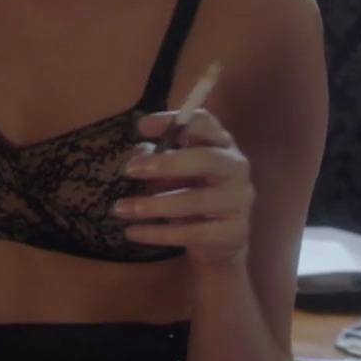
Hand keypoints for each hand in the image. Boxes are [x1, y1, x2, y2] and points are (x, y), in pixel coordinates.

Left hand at [115, 110, 253, 267]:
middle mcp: (236, 168)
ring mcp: (239, 201)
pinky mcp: (235, 232)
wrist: (219, 239)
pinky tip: (133, 232)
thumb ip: (155, 158)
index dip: (173, 121)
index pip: (204, 122)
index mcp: (221, 144)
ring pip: (196, 201)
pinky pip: (193, 233)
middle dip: (167, 163)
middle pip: (208, 159)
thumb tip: (138, 156)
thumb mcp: (171, 171)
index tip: (141, 127)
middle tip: (129, 170)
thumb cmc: (190, 192)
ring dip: (153, 205)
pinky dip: (158, 233)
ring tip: (120, 209)